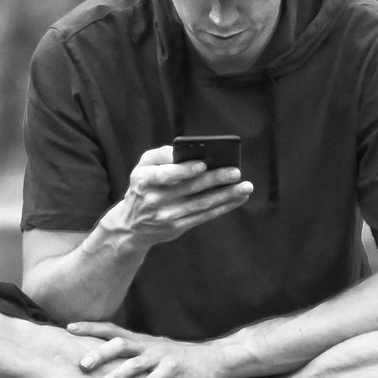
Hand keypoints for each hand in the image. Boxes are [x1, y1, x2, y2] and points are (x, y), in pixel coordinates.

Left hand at [67, 321, 230, 377]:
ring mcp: (162, 357)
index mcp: (142, 340)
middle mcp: (149, 345)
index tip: (68, 327)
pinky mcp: (175, 370)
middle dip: (98, 353)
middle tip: (80, 365)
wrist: (216, 359)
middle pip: (119, 344)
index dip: (90, 327)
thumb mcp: (155, 351)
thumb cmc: (181, 359)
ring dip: (114, 376)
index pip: (111, 329)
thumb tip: (109, 361)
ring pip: (134, 364)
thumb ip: (135, 354)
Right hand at [99, 146, 252, 246]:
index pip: (165, 175)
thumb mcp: (142, 167)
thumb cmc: (143, 187)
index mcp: (144, 180)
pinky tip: (238, 198)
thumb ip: (161, 155)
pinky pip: (205, 216)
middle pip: (189, 188)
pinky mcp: (178, 227)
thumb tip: (185, 150)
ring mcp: (167, 215)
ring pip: (201, 204)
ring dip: (226, 195)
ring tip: (245, 187)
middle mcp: (155, 199)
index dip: (184, 170)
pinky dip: (224, 207)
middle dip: (215, 179)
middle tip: (236, 172)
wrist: (131, 226)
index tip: (203, 164)